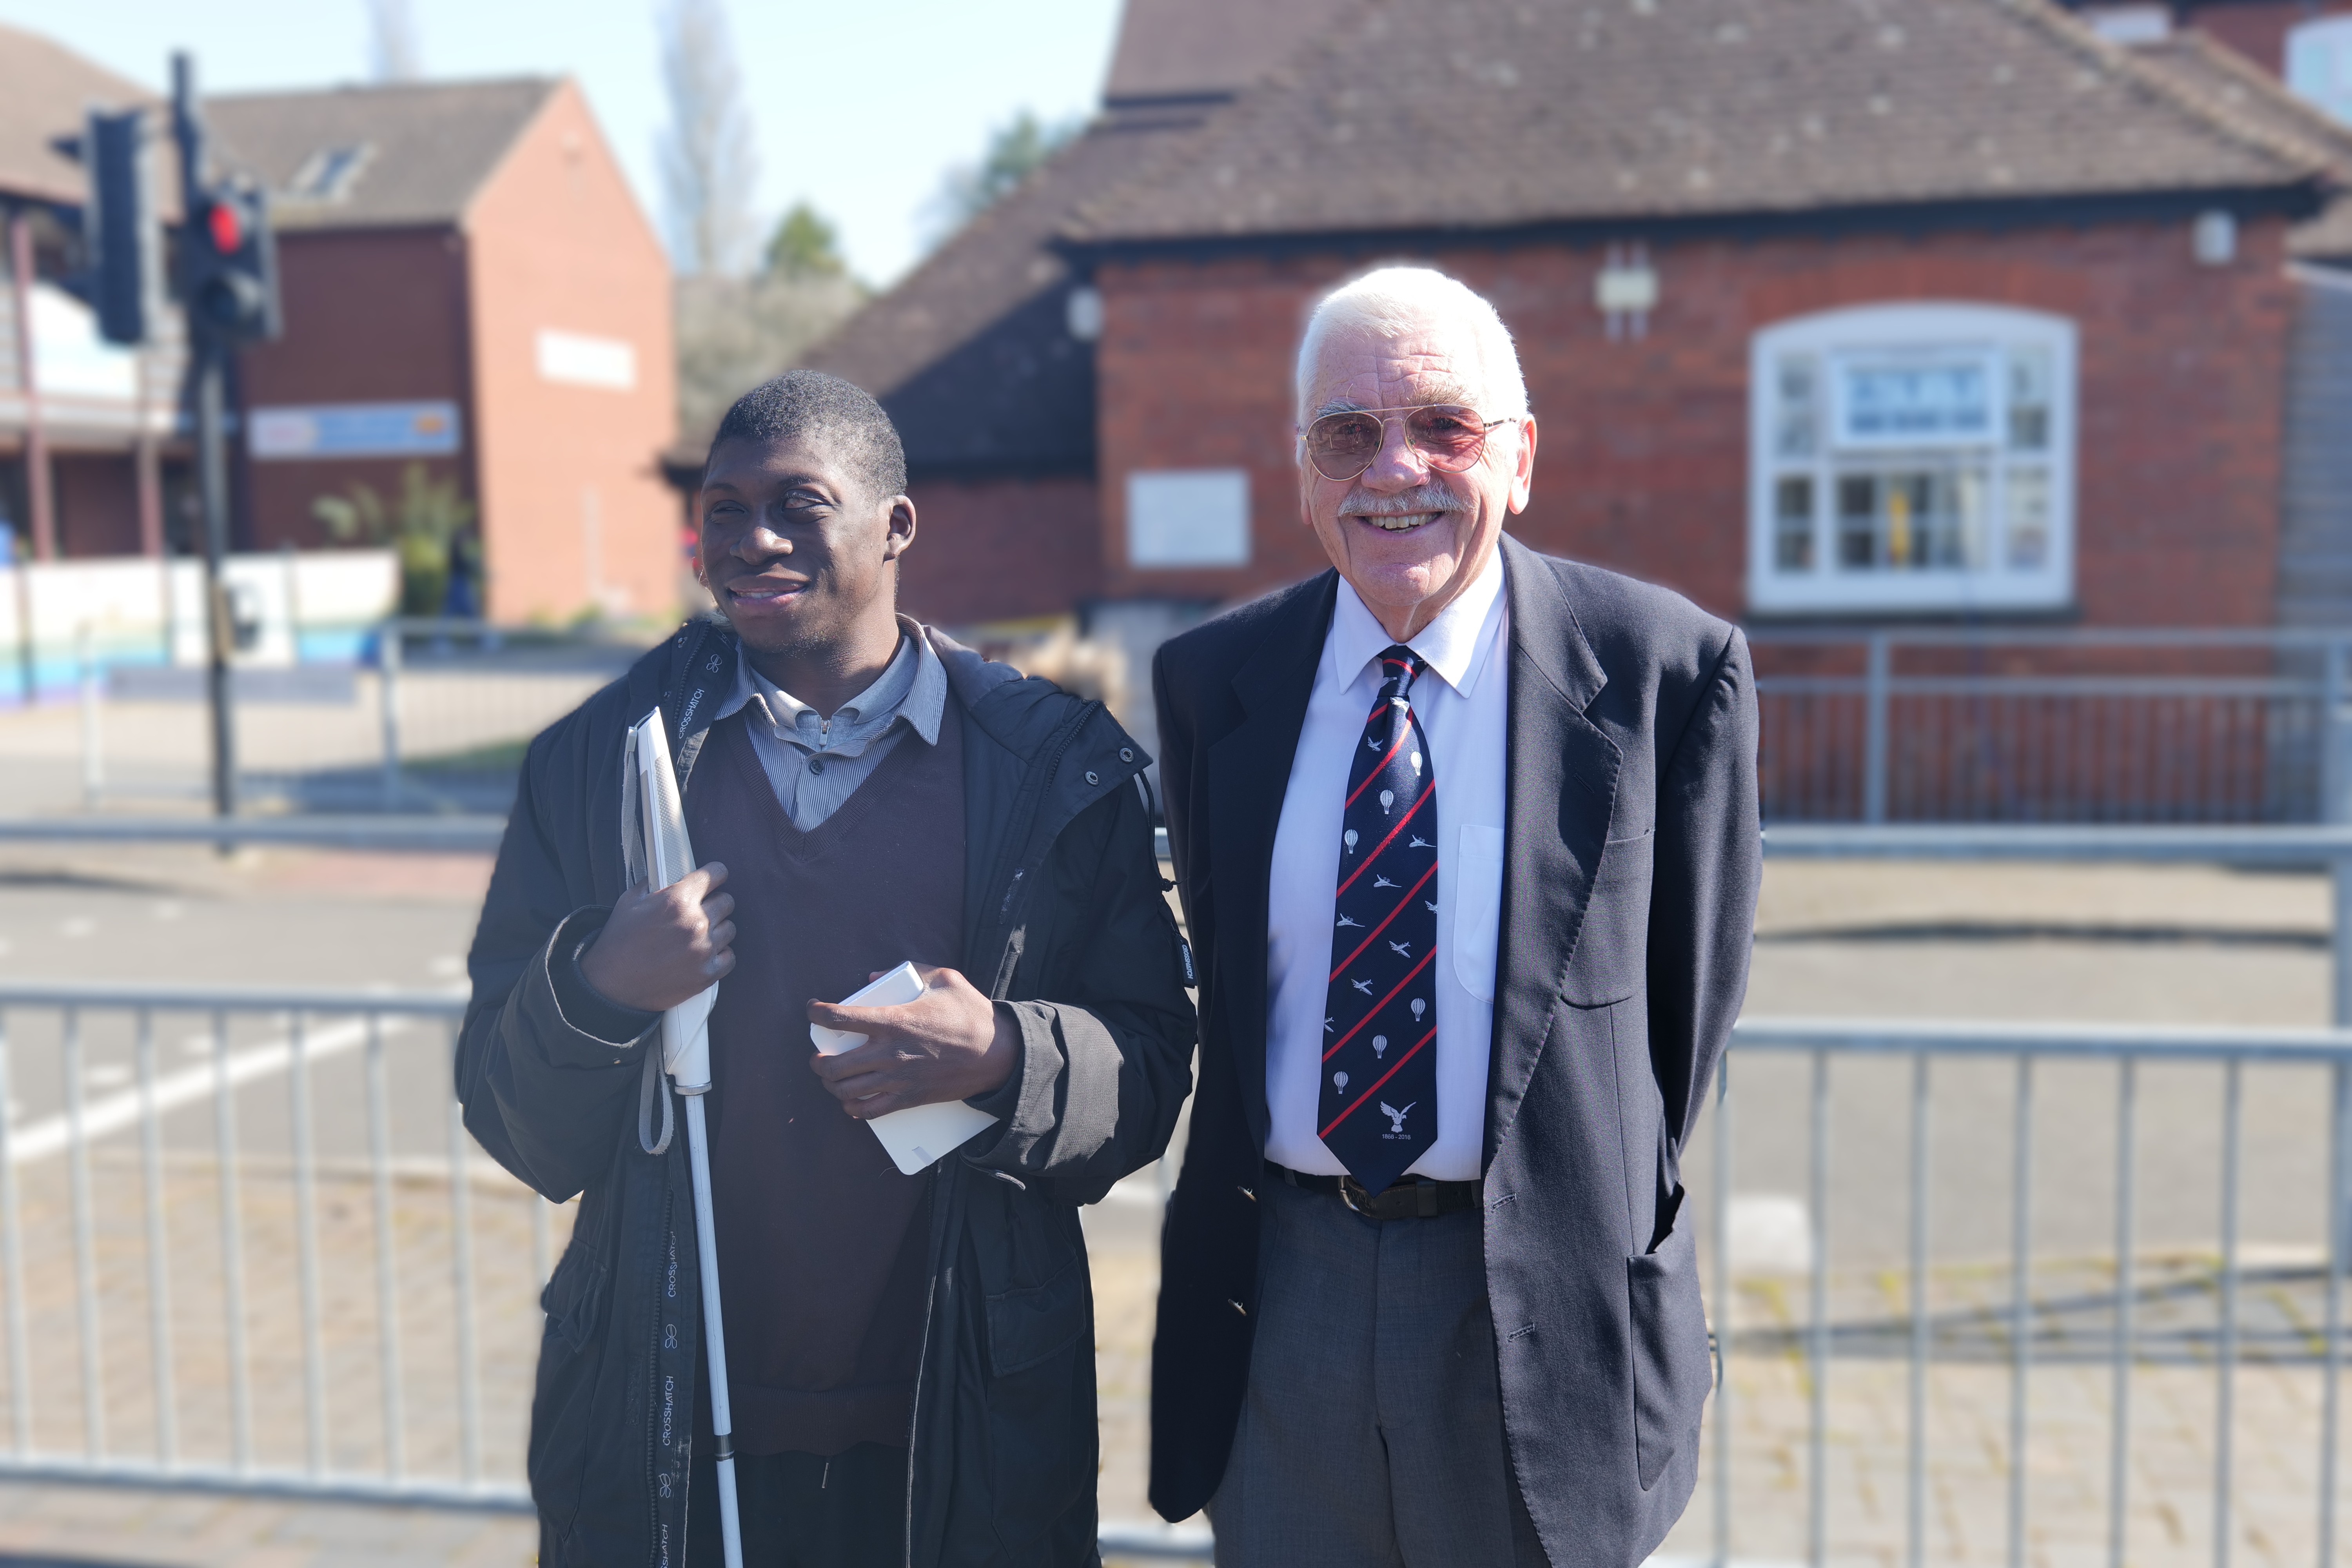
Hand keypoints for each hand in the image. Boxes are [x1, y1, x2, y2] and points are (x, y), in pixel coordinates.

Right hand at [578, 863, 735, 1011]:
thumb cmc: (617, 943)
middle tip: (701, 910)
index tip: (716, 877)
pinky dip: (719, 955)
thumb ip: (651, 884)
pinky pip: (730, 957)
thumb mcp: (628, 902)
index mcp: (677, 901)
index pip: (716, 874)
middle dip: (714, 903)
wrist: (610, 985)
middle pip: (727, 902)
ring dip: (717, 929)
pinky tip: (704, 953)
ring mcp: (703, 950)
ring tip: (698, 935)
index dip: (716, 874)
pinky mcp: (707, 974)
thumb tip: (660, 875)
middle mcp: (695, 923)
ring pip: (730, 929)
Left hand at [806, 965, 1015, 1118]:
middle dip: (817, 1060)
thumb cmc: (972, 1014)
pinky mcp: (908, 1099)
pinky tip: (851, 1102)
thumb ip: (910, 971)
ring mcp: (897, 1079)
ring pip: (845, 1091)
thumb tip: (872, 978)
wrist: (998, 1054)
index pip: (838, 1018)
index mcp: (893, 1020)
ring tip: (832, 1077)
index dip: (816, 1013)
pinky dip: (853, 1108)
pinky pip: (869, 1111)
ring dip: (831, 1084)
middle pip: (833, 1065)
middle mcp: (889, 1053)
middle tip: (820, 1054)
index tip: (813, 1010)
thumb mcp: (946, 979)